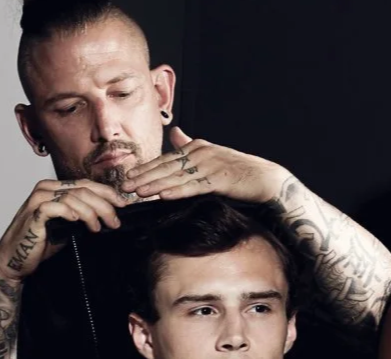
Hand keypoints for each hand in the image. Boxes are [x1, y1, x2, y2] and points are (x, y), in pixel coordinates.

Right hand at [0, 179, 129, 281]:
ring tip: (98, 228)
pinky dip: (71, 213)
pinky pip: (57, 207)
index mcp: (55, 188)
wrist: (16, 259)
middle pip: (83, 189)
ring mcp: (39, 199)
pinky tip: (78, 222)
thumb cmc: (40, 243)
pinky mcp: (35, 213)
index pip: (86, 184)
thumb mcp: (67, 226)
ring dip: (91, 213)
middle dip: (104, 205)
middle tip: (115, 221)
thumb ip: (82, 215)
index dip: (107, 193)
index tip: (122, 205)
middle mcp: (46, 189)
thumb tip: (108, 215)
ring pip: (74, 197)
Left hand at [121, 127, 289, 203]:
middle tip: (124, 186)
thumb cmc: (238, 169)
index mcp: (196, 148)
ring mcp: (209, 167)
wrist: (266, 179)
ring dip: (155, 186)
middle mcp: (200, 154)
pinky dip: (178, 191)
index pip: (165, 160)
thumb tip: (175, 132)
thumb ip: (190, 144)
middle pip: (166, 168)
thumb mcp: (212, 153)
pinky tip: (164, 195)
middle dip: (143, 177)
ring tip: (137, 193)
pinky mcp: (219, 180)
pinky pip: (194, 187)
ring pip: (176, 178)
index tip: (128, 175)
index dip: (145, 168)